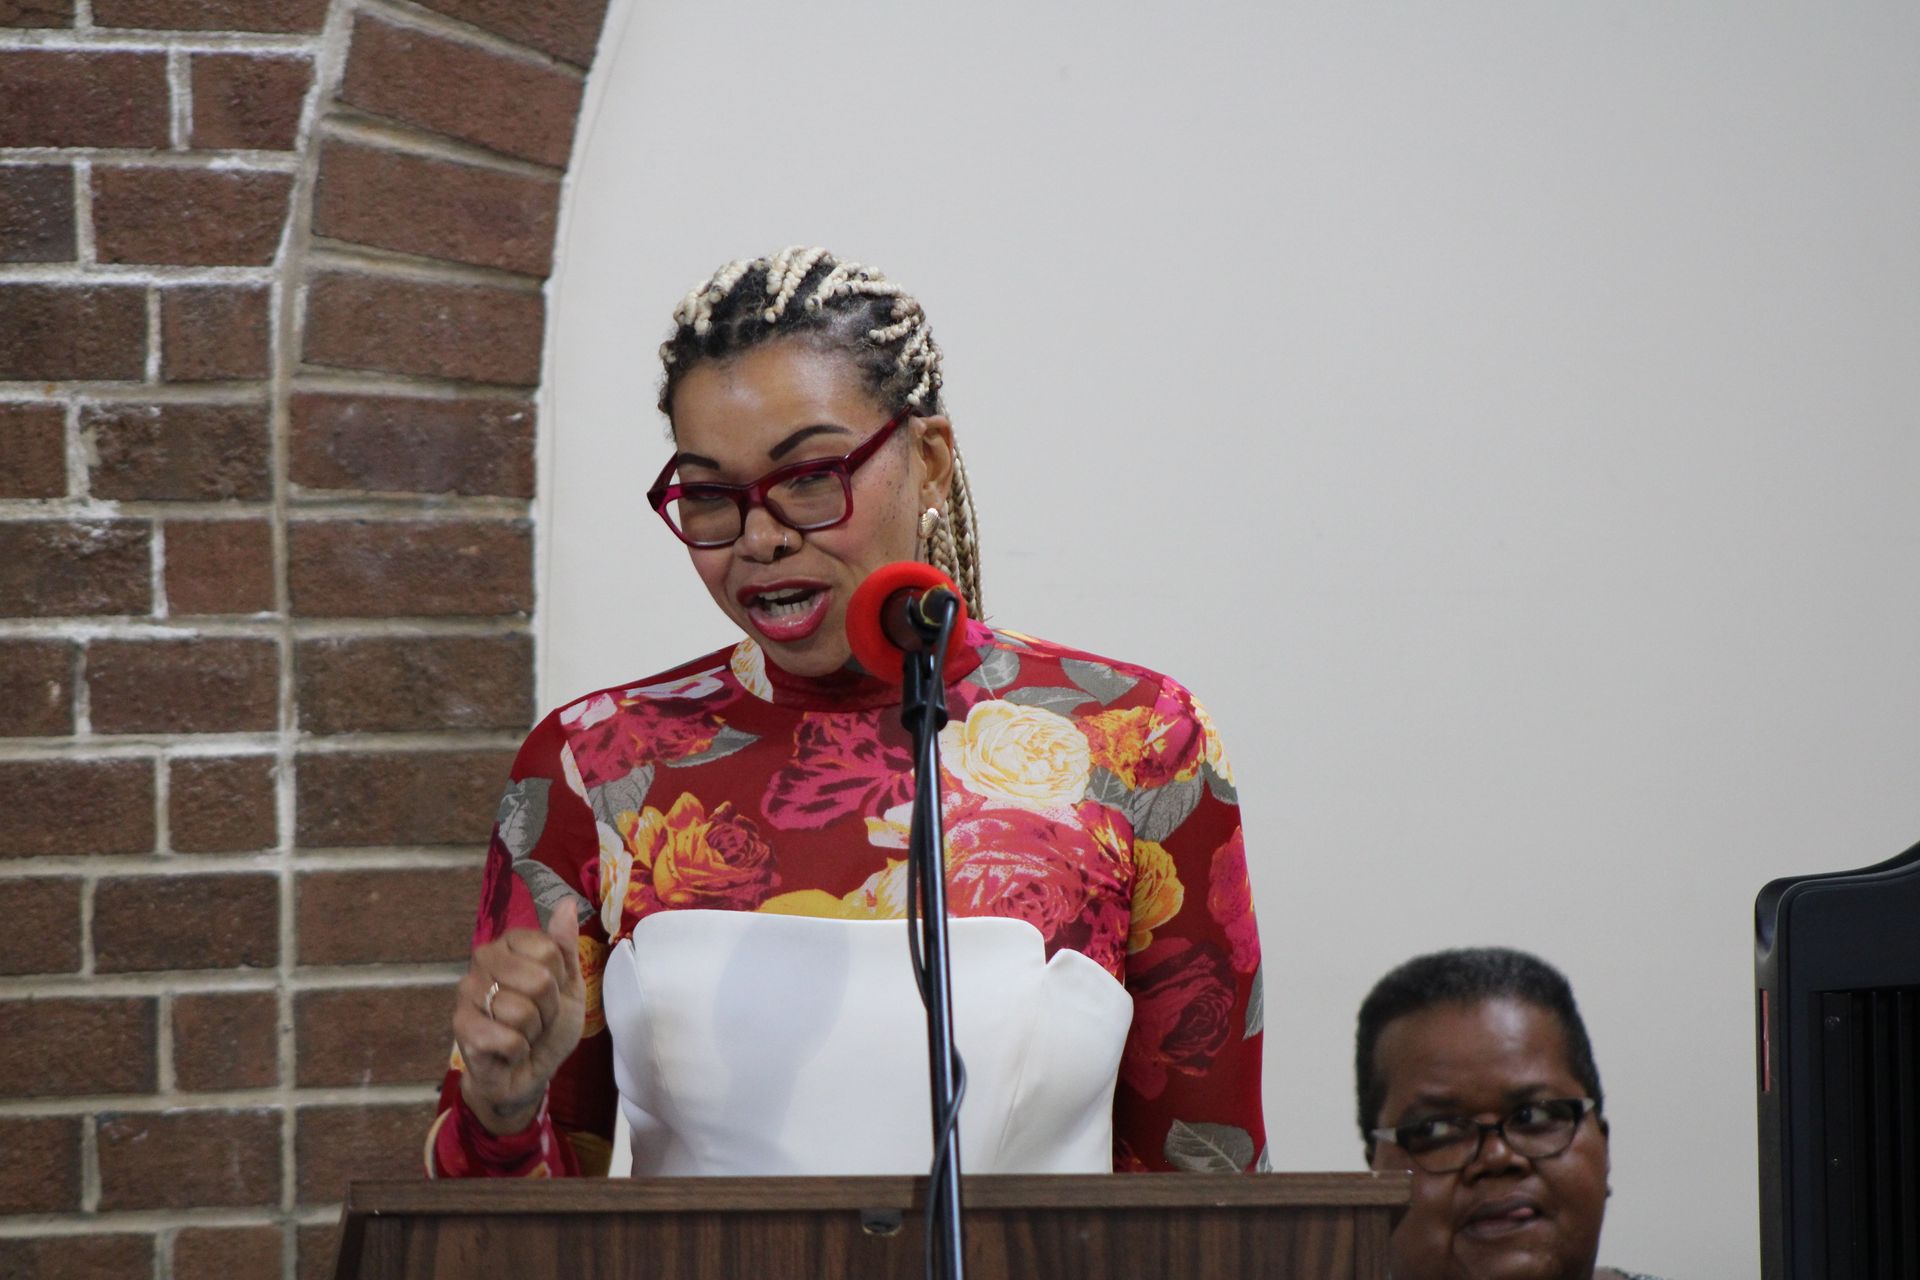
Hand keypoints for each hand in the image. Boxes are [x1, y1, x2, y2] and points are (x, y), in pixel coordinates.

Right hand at [453, 899, 586, 1135]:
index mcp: (511, 944)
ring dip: (533, 1031)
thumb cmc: (548, 1026)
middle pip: (539, 979)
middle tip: (538, 1017)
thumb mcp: (569, 985)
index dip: (559, 979)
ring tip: (523, 1033)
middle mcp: (483, 959)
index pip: (549, 949)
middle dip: (548, 1008)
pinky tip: (509, 1051)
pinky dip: (518, 1050)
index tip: (552, 992)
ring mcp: (468, 991)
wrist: (527, 1071)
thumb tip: (567, 903)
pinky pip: (507, 1037)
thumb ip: (565, 946)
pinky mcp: (461, 1026)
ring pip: (522, 1010)